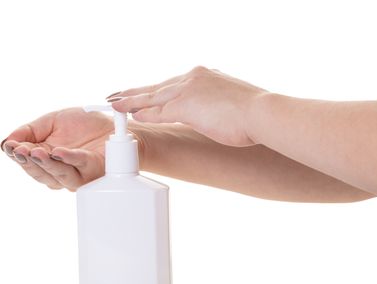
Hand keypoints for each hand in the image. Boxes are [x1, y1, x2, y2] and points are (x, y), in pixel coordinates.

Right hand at [0, 108, 116, 190]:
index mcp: (46, 158)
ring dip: (45, 163)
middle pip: (39, 172)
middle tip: (19, 150)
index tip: (9, 146)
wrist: (113, 124)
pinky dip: (68, 159)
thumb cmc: (84, 125)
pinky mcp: (93, 169)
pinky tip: (58, 152)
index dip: (16, 154)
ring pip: (58, 174)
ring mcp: (76, 174)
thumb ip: (30, 131)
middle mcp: (59, 170)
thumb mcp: (52, 121)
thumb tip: (7, 141)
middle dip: (28, 161)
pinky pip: (80, 165)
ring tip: (34, 152)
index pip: (26, 160)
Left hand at [109, 66, 267, 146]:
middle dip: (134, 92)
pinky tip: (130, 115)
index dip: (153, 90)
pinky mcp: (186, 105)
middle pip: (156, 87)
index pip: (171, 84)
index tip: (142, 93)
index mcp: (203, 77)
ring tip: (113, 103)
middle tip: (115, 95)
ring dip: (131, 101)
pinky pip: (158, 111)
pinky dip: (143, 113)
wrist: (264, 114)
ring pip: (152, 96)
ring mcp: (188, 90)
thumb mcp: (230, 103)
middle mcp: (193, 78)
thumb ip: (213, 103)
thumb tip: (208, 110)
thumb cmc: (253, 115)